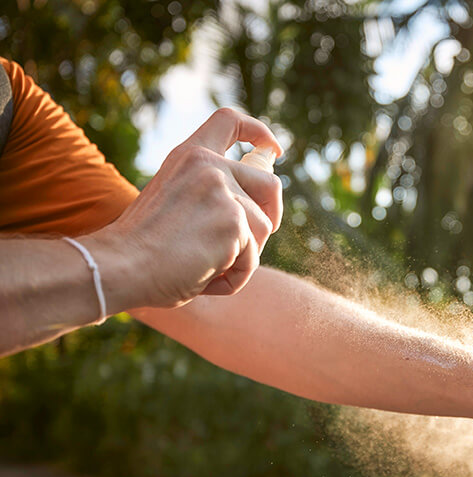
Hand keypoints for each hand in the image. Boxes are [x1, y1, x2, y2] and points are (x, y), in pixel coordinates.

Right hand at [84, 108, 283, 310]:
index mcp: (189, 156)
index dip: (259, 133)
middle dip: (272, 214)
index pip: (229, 121)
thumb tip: (259, 200)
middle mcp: (209, 167)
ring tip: (204, 267)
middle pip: (270, 184)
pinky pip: (252, 259)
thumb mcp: (174, 201)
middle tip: (256, 239)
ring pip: (263, 229)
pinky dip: (234, 277)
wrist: (119, 266)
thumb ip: (208, 193)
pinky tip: (204, 278)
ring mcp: (224, 192)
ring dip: (243, 256)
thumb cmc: (141, 248)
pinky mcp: (234, 223)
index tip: (272, 149)